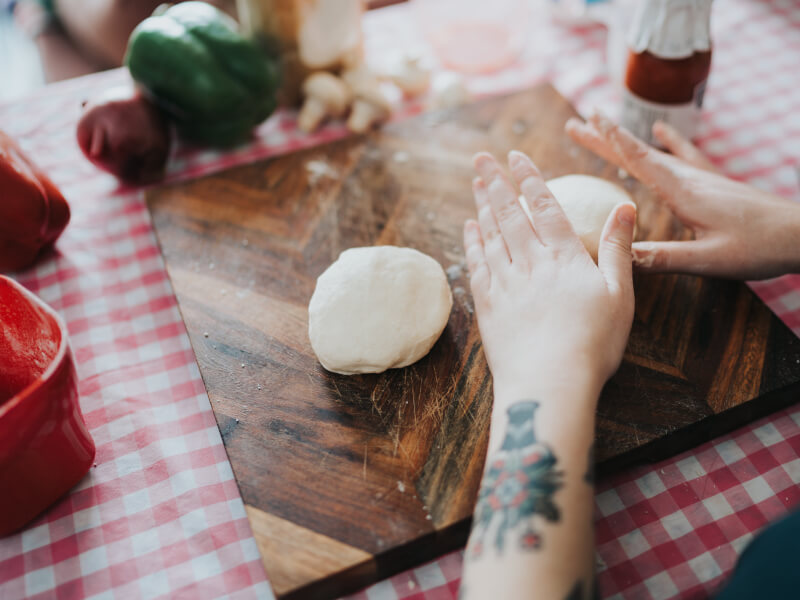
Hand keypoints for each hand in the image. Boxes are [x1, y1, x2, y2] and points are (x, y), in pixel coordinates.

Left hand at [463, 151, 636, 401]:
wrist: (549, 382)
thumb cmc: (593, 343)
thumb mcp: (619, 294)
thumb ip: (617, 248)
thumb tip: (624, 207)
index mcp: (564, 258)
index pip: (544, 207)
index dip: (529, 179)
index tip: (516, 157)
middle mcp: (530, 263)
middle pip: (509, 214)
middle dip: (495, 182)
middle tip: (481, 158)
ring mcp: (505, 284)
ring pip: (491, 236)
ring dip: (482, 206)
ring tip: (475, 183)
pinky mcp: (488, 306)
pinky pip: (476, 266)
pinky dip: (472, 244)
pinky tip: (469, 229)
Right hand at [567, 114, 799, 279]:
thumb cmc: (758, 247)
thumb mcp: (707, 261)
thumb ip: (663, 258)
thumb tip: (619, 257)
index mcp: (683, 192)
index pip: (639, 159)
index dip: (611, 140)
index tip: (588, 119)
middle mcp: (689, 178)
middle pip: (637, 152)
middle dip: (603, 139)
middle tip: (574, 124)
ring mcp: (702, 178)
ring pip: (654, 154)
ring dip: (625, 142)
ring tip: (602, 130)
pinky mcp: (713, 183)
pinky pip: (683, 156)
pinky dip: (668, 142)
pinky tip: (659, 132)